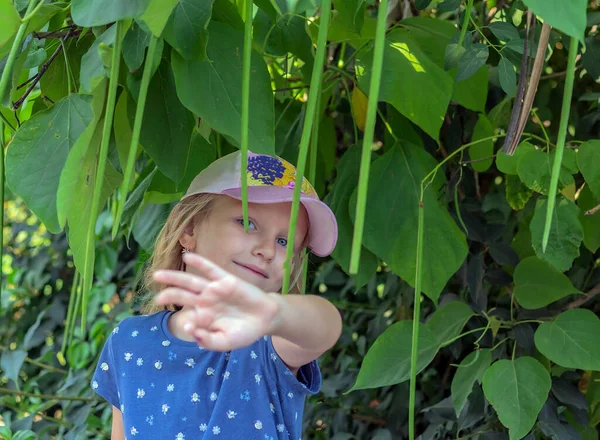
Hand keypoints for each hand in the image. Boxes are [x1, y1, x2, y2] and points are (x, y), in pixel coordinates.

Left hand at [153, 253, 280, 350]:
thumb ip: (208, 340)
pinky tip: (187, 257)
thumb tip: (190, 330)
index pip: (188, 317)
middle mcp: (206, 301)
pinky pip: (210, 269)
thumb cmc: (244, 332)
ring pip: (191, 281)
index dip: (187, 322)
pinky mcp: (226, 280)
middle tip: (156, 298)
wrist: (265, 320)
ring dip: (174, 277)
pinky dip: (199, 263)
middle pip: (183, 295)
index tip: (190, 326)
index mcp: (204, 316)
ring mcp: (215, 289)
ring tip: (157, 274)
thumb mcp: (225, 341)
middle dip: (168, 295)